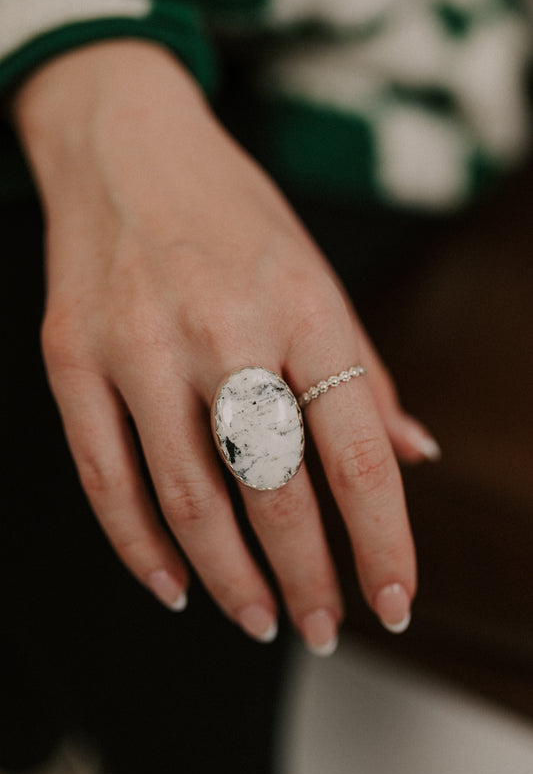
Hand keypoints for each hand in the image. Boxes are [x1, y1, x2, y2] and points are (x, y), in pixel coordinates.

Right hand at [13, 40, 437, 653]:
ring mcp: (139, 344)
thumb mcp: (317, 275)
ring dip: (228, 578)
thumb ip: (365, 371)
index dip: (381, 542)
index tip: (393, 602)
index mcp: (303, 306)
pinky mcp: (73, 357)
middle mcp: (223, 328)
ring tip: (258, 617)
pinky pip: (105, 477)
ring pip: (187, 498)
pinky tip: (171, 583)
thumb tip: (412, 454)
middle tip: (319, 626)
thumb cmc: (234, 215)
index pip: (356, 452)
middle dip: (306, 577)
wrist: (124, 146)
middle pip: (273, 488)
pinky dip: (139, 546)